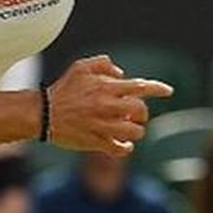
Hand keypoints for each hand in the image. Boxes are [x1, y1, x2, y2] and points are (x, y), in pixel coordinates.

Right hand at [46, 55, 174, 154]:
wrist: (43, 114)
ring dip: (135, 130)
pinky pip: (120, 149)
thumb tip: (122, 74)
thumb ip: (104, 64)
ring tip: (127, 128)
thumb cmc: (63, 89)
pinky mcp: (96, 142)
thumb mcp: (81, 67)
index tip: (169, 91)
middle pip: (141, 111)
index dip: (158, 89)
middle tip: (134, 114)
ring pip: (135, 131)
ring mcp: (103, 126)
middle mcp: (108, 107)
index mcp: (107, 88)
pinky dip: (126, 147)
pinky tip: (124, 144)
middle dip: (141, 112)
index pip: (141, 87)